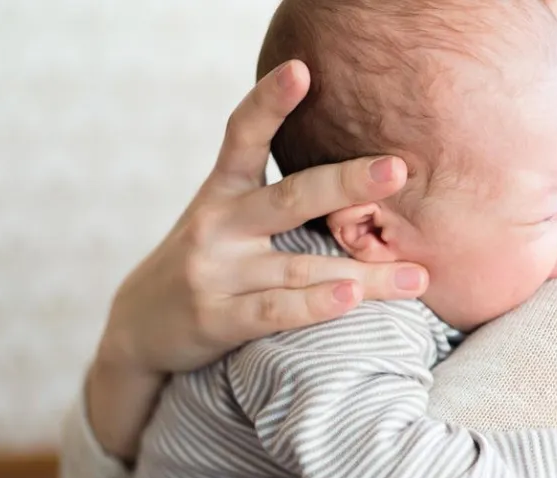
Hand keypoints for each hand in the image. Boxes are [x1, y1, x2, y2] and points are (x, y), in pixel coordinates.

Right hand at [87, 60, 427, 459]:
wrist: (140, 329)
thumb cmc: (208, 265)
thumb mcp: (226, 218)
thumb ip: (276, 198)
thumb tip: (362, 176)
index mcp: (222, 191)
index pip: (243, 136)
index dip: (270, 101)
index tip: (302, 69)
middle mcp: (216, 224)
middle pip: (290, 198)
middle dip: (346, 183)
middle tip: (397, 169)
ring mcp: (215, 272)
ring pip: (301, 266)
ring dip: (364, 273)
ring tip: (416, 276)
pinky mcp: (216, 319)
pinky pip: (275, 310)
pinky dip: (315, 305)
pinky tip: (350, 298)